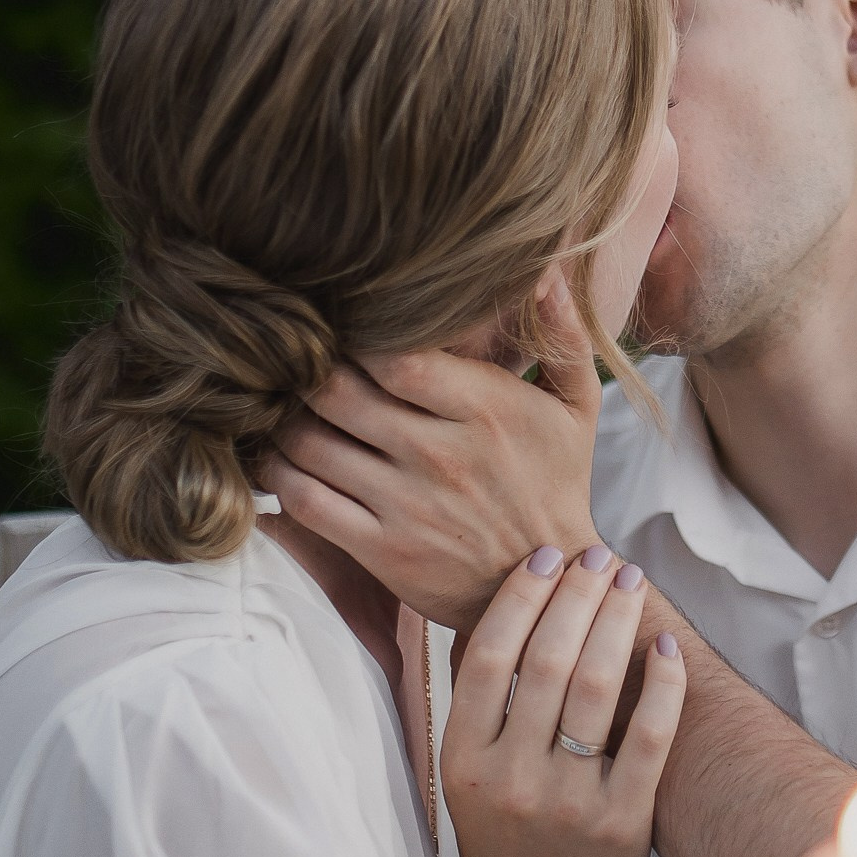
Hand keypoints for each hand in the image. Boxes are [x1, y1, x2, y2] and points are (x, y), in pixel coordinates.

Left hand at [266, 270, 601, 632]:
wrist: (549, 585)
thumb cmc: (555, 484)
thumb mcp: (576, 407)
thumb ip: (563, 334)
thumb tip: (546, 271)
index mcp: (486, 409)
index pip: (395, 355)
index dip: (355, 336)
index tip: (344, 330)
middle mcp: (442, 456)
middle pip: (337, 392)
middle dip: (306, 370)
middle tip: (296, 361)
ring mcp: (408, 506)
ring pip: (310, 445)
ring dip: (284, 420)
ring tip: (282, 404)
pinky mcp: (383, 551)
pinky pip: (307, 502)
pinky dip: (279, 475)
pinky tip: (281, 458)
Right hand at [441, 545, 681, 856]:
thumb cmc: (507, 846)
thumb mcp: (469, 780)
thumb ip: (478, 708)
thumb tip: (494, 612)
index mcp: (463, 762)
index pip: (487, 657)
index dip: (518, 598)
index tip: (545, 557)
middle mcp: (510, 779)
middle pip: (545, 660)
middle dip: (577, 594)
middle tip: (599, 556)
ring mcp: (567, 803)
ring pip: (594, 686)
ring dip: (617, 621)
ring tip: (631, 582)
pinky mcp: (621, 823)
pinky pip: (649, 736)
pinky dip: (661, 683)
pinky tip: (667, 647)